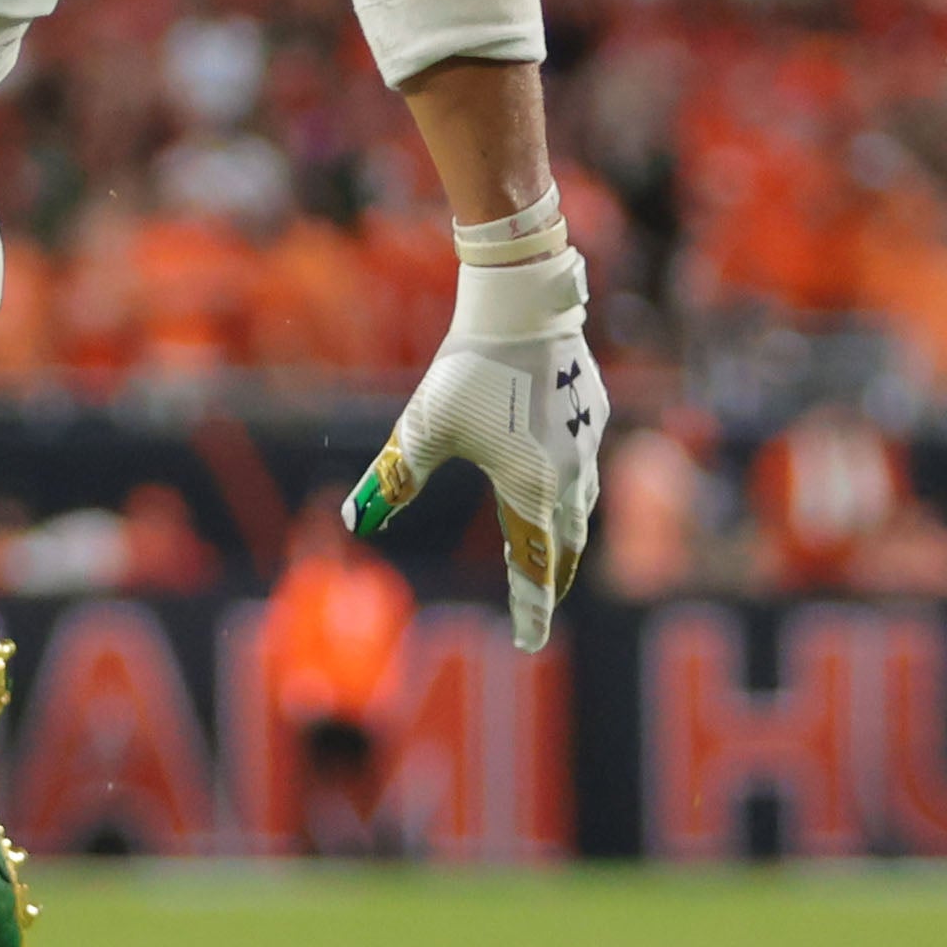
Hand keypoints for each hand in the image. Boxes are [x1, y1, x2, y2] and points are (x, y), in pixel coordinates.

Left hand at [348, 243, 606, 648]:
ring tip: (553, 554)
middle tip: (540, 606)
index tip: (527, 642)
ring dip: (565, 538)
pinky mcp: (593, 411)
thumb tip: (352, 522)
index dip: (529, 610)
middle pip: (565, 545)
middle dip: (552, 579)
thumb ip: (390, 479)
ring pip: (582, 506)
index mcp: (531, 490)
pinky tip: (561, 478)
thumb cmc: (469, 369)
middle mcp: (569, 474)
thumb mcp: (423, 429)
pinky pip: (586, 466)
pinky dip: (573, 490)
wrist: (522, 304)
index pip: (532, 567)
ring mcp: (587, 442)